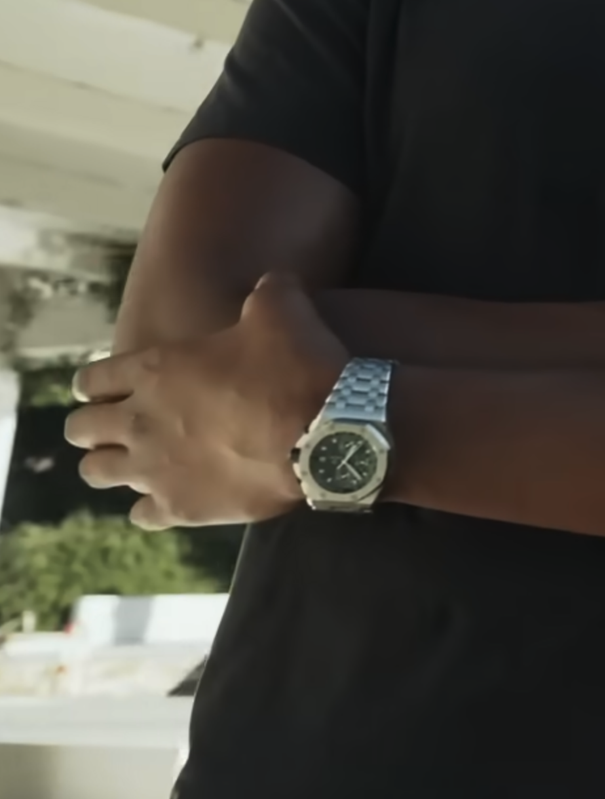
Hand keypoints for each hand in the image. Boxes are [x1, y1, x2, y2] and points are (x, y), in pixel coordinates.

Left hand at [65, 272, 348, 529]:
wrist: (330, 434)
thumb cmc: (299, 368)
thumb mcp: (285, 309)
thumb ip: (268, 291)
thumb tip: (275, 282)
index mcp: (154, 370)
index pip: (90, 379)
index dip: (97, 383)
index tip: (111, 387)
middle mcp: (141, 421)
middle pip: (81, 429)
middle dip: (94, 425)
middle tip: (120, 425)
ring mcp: (155, 469)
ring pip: (96, 473)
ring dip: (111, 465)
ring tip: (134, 462)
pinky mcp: (181, 508)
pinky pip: (140, 516)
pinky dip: (149, 507)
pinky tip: (169, 498)